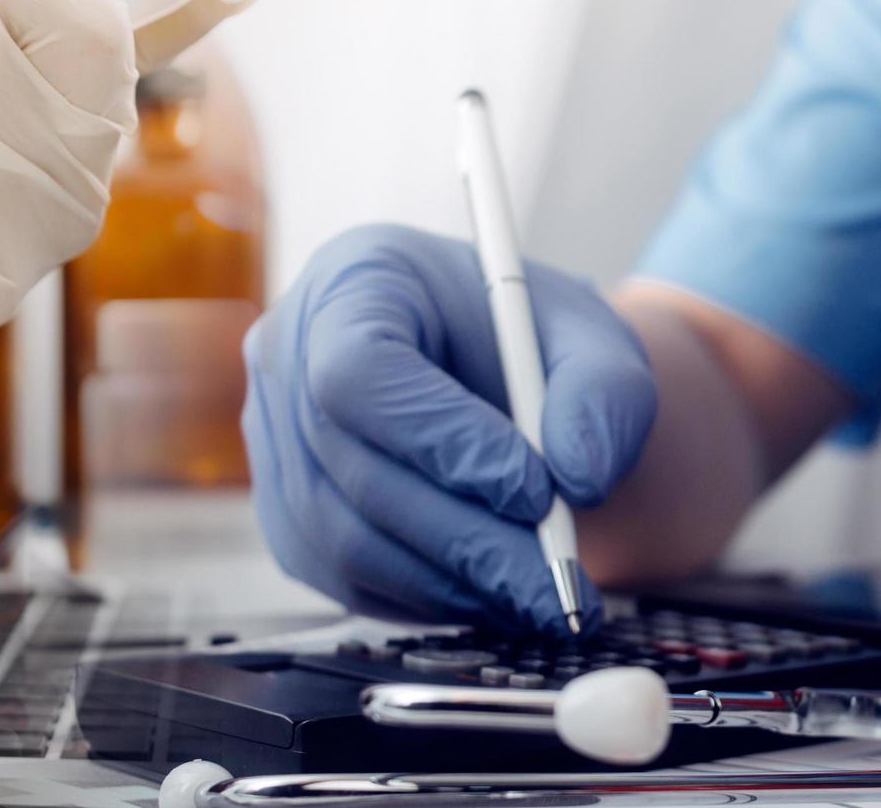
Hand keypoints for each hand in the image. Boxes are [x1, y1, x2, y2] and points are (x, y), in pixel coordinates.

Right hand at [242, 224, 655, 631]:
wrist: (499, 374)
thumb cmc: (531, 344)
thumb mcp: (592, 342)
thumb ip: (604, 396)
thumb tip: (580, 478)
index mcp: (355, 281)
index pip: (361, 370)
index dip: (443, 441)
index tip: (536, 491)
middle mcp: (290, 356)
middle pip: (352, 468)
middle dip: (464, 537)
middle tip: (556, 580)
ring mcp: (276, 441)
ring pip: (343, 540)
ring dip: (451, 580)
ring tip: (537, 592)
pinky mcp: (286, 514)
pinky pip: (342, 580)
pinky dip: (425, 598)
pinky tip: (490, 590)